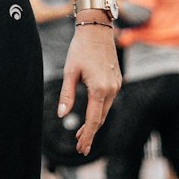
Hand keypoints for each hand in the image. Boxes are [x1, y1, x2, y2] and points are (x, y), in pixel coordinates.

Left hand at [57, 27, 121, 157]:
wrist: (97, 30)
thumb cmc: (80, 48)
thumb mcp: (70, 72)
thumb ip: (67, 95)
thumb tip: (61, 115)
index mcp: (100, 89)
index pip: (94, 119)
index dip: (87, 135)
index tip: (81, 148)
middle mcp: (112, 89)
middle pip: (101, 118)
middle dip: (90, 133)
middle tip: (80, 146)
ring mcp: (117, 84)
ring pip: (106, 110)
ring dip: (95, 122)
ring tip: (81, 133)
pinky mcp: (117, 80)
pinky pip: (109, 100)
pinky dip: (100, 110)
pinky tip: (91, 114)